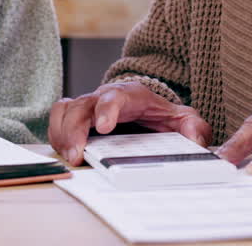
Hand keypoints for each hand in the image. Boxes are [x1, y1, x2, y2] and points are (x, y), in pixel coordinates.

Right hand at [48, 82, 211, 165]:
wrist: (147, 110)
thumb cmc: (161, 116)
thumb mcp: (185, 120)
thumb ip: (194, 128)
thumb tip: (195, 140)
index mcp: (131, 95)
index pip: (115, 96)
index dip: (107, 109)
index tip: (104, 127)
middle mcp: (104, 97)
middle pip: (82, 105)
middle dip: (75, 129)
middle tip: (77, 155)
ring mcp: (88, 107)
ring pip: (65, 110)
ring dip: (62, 133)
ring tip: (69, 156)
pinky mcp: (76, 119)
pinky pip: (57, 120)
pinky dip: (56, 135)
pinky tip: (65, 153)